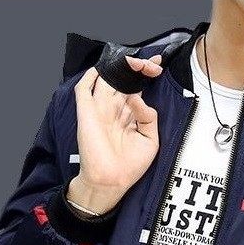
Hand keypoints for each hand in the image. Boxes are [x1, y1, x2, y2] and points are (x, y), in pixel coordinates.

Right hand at [68, 54, 162, 213]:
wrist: (112, 181)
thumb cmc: (130, 166)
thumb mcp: (150, 141)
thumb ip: (149, 117)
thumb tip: (138, 97)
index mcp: (129, 114)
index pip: (136, 86)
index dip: (146, 73)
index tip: (158, 65)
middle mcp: (115, 108)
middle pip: (124, 77)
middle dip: (138, 66)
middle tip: (152, 65)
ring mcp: (100, 108)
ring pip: (107, 77)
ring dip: (120, 66)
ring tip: (136, 63)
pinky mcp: (86, 112)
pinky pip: (85, 87)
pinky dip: (92, 75)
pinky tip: (105, 68)